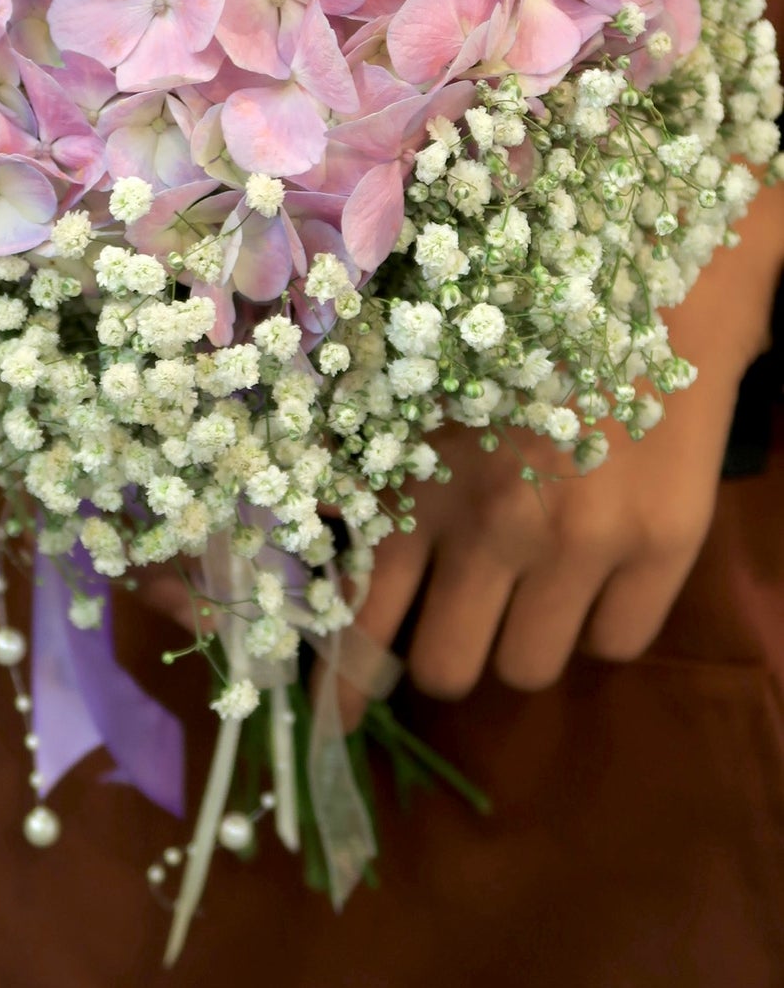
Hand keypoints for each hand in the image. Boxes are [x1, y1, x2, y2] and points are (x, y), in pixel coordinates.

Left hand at [340, 180, 783, 722]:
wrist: (643, 269)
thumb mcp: (411, 381)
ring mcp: (582, 543)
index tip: (335, 719)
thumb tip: (326, 550)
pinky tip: (593, 575)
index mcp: (415, 482)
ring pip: (529, 670)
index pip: (361, 624)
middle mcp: (492, 527)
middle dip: (443, 656)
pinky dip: (598, 627)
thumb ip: (367, 465)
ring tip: (528, 589)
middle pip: (449, 671)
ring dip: (518, 643)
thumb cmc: (509, 314)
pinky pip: (618, 649)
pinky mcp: (663, 545)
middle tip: (453, 626)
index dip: (345, 687)